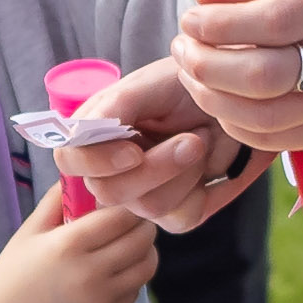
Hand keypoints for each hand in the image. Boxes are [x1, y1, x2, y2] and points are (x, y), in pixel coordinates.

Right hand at [0, 188, 159, 302]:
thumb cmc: (16, 270)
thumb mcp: (31, 229)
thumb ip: (59, 197)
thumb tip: (87, 170)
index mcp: (68, 245)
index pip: (121, 215)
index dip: (128, 204)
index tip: (124, 199)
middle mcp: (89, 274)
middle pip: (142, 238)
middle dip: (141, 223)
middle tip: (132, 219)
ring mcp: (101, 300)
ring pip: (147, 265)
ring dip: (144, 250)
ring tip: (129, 241)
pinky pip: (137, 289)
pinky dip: (134, 275)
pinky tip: (117, 268)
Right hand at [57, 58, 270, 233]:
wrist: (233, 97)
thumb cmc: (184, 85)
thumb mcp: (147, 85)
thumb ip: (112, 107)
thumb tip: (82, 131)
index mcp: (94, 135)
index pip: (69, 160)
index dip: (95, 162)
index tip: (133, 152)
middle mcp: (111, 169)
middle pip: (108, 193)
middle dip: (155, 168)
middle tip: (193, 140)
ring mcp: (142, 194)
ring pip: (149, 206)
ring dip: (184, 172)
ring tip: (201, 140)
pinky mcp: (175, 212)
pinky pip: (181, 217)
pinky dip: (201, 187)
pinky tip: (208, 162)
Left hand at [168, 0, 302, 158]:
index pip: (272, 23)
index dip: (220, 25)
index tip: (189, 18)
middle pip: (263, 77)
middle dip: (206, 65)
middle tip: (181, 47)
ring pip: (260, 117)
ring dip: (209, 96)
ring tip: (188, 70)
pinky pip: (266, 138)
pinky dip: (228, 119)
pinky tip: (214, 93)